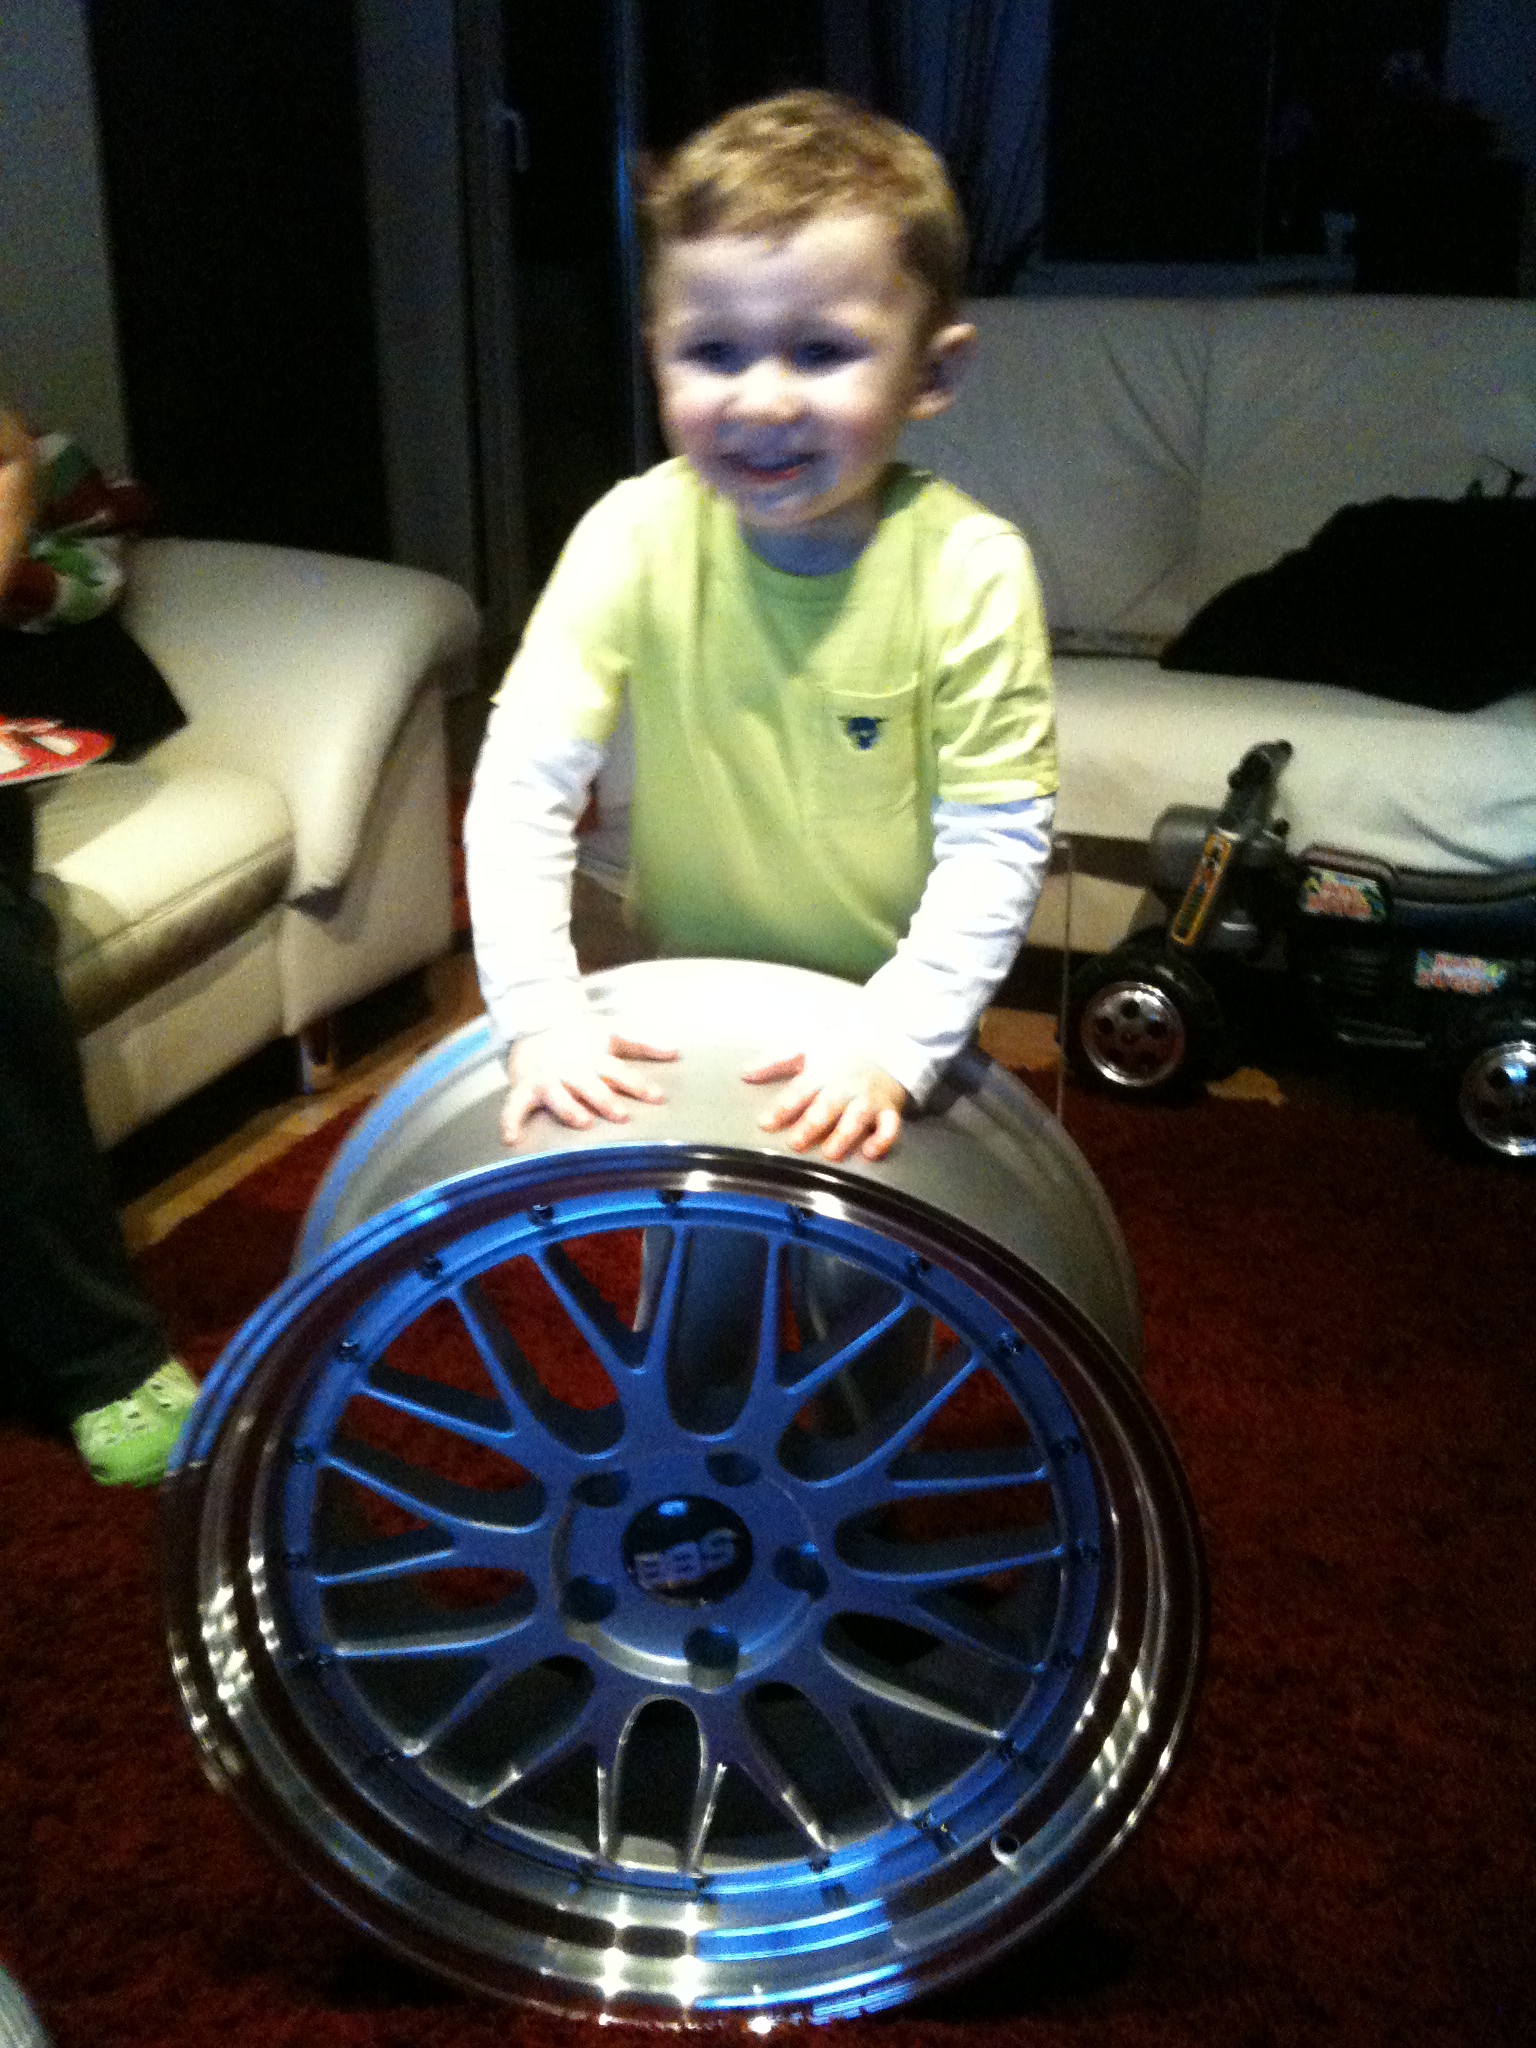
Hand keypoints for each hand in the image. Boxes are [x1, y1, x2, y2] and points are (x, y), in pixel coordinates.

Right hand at [501, 1021, 677, 1144]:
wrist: (535, 1020)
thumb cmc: (579, 1035)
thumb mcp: (611, 1034)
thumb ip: (643, 1045)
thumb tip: (676, 1051)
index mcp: (594, 1059)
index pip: (619, 1072)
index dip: (637, 1084)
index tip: (657, 1097)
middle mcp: (571, 1070)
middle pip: (589, 1084)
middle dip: (604, 1099)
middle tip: (621, 1114)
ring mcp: (547, 1079)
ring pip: (557, 1095)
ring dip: (568, 1108)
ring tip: (582, 1121)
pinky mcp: (524, 1088)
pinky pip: (513, 1106)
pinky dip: (510, 1122)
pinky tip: (511, 1139)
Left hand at [743, 1045, 907, 1160]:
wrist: (886, 1042)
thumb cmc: (840, 1050)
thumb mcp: (806, 1048)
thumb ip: (775, 1062)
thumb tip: (744, 1074)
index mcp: (822, 1072)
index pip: (799, 1090)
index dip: (783, 1107)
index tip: (766, 1123)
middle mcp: (844, 1086)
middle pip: (827, 1106)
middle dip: (812, 1124)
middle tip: (795, 1142)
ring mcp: (867, 1098)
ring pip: (857, 1117)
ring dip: (845, 1135)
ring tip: (831, 1153)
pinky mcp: (888, 1108)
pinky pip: (890, 1126)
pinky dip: (883, 1139)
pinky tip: (869, 1152)